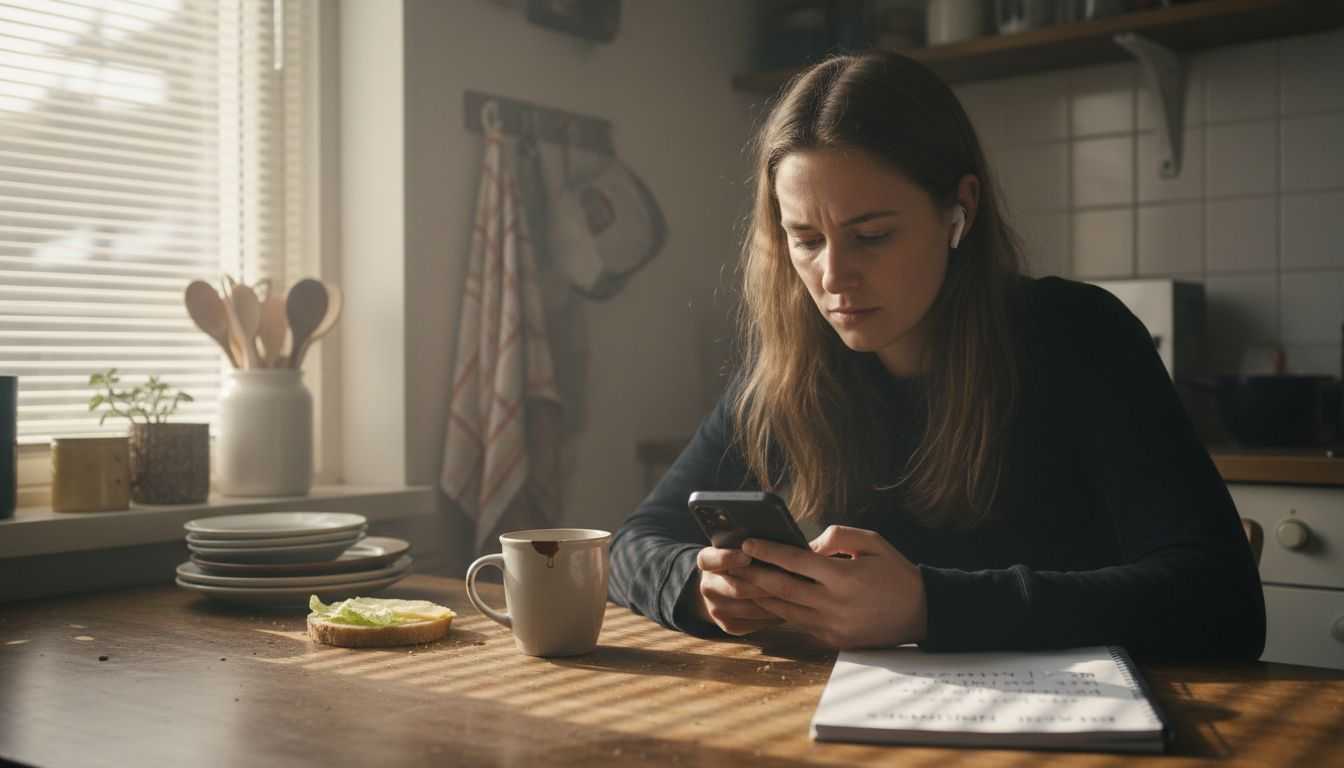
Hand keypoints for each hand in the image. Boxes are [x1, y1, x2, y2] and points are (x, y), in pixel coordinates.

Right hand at [679, 546, 785, 635]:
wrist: (721, 589)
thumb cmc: (739, 561)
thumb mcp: (735, 547)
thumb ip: (749, 546)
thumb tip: (778, 544)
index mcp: (706, 561)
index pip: (710, 560)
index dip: (728, 559)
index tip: (748, 556)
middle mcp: (707, 587)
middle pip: (737, 588)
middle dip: (766, 583)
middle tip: (791, 578)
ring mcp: (716, 610)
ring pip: (751, 608)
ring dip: (776, 601)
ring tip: (798, 593)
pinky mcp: (729, 627)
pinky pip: (757, 622)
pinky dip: (776, 614)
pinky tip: (791, 605)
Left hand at [733, 525, 927, 648]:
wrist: (922, 614)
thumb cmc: (896, 573)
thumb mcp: (873, 543)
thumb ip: (838, 537)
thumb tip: (807, 545)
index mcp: (844, 577)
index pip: (796, 561)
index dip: (768, 551)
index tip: (748, 543)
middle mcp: (834, 604)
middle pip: (782, 588)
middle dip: (753, 575)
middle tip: (731, 564)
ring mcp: (833, 625)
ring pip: (786, 610)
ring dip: (760, 596)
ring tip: (739, 583)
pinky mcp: (834, 640)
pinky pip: (800, 623)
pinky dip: (781, 611)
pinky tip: (766, 601)